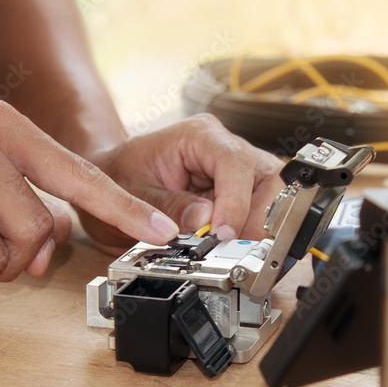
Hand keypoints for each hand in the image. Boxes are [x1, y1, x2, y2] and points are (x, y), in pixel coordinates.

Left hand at [82, 114, 284, 252]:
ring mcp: (236, 171)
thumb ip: (165, 206)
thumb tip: (202, 222)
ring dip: (258, 228)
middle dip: (258, 217)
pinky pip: (262, 213)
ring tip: (233, 251)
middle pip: (268, 178)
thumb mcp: (129, 192)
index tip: (224, 234)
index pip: (234, 162)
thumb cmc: (119, 174)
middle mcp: (225, 148)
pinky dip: (252, 234)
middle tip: (238, 249)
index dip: (236, 201)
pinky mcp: (239, 193)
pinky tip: (234, 249)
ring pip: (273, 196)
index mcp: (199, 135)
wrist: (114, 177)